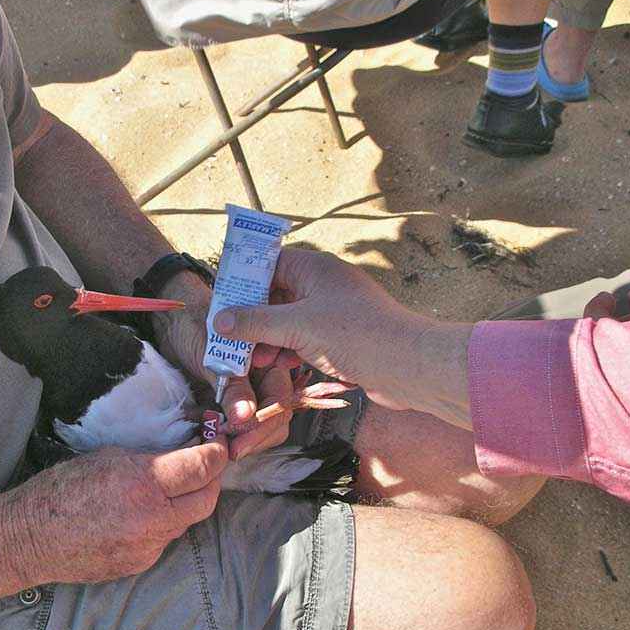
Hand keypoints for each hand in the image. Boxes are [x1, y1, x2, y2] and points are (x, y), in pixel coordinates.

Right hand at [17, 439, 227, 583]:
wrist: (30, 537)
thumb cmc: (62, 490)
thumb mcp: (110, 458)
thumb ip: (151, 459)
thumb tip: (182, 454)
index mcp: (145, 484)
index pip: (202, 469)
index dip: (217, 453)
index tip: (218, 444)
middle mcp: (153, 520)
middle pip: (207, 500)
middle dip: (212, 479)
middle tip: (205, 464)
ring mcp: (148, 548)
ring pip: (187, 521)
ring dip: (187, 502)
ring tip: (170, 487)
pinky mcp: (139, 565)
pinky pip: (164, 540)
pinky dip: (163, 523)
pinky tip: (143, 513)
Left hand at [152, 271, 291, 453]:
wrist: (171, 319)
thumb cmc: (192, 323)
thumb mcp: (210, 352)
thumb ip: (231, 384)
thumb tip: (245, 416)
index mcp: (269, 358)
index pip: (281, 398)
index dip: (265, 422)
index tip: (242, 441)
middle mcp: (264, 375)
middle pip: (277, 416)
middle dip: (258, 437)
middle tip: (233, 451)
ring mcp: (250, 389)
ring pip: (264, 424)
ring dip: (249, 440)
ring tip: (226, 449)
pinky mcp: (232, 400)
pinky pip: (243, 424)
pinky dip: (236, 435)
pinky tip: (219, 440)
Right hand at [212, 248, 471, 420]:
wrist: (409, 366)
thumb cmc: (356, 335)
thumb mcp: (297, 327)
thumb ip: (256, 322)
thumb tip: (221, 320)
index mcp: (315, 268)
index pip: (269, 263)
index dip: (243, 280)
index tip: (222, 301)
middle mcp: (324, 285)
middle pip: (276, 294)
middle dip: (253, 318)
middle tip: (231, 338)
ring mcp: (334, 311)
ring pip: (290, 320)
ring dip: (269, 338)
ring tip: (253, 360)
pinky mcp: (342, 337)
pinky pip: (306, 338)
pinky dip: (289, 350)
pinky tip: (278, 366)